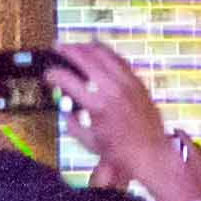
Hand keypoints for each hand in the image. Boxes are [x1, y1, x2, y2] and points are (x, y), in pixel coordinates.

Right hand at [56, 42, 200, 200]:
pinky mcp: (138, 82)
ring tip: (76, 46)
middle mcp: (113, 90)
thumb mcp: (90, 143)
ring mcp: (128, 83)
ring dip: (86, 47)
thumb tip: (65, 112)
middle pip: (85, 58)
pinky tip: (99, 52)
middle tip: (58, 47)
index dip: (53, 75)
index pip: (68, 80)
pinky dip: (106, 53)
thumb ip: (73, 125)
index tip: (48, 75)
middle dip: (68, 50)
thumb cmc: (122, 153)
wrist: (152, 154)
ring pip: (104, 53)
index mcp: (98, 106)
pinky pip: (119, 60)